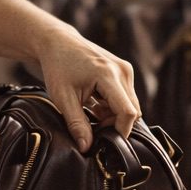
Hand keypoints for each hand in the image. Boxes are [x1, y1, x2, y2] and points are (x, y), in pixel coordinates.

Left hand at [36, 26, 139, 151]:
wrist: (57, 42)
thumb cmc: (58, 67)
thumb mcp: (63, 98)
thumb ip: (77, 124)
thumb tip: (86, 147)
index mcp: (108, 75)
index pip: (127, 112)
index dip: (120, 131)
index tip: (105, 141)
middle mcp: (122, 71)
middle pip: (132, 110)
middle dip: (116, 124)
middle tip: (94, 129)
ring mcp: (125, 69)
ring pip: (131, 105)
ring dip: (114, 116)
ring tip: (92, 114)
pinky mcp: (123, 71)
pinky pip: (127, 97)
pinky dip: (114, 107)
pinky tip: (96, 106)